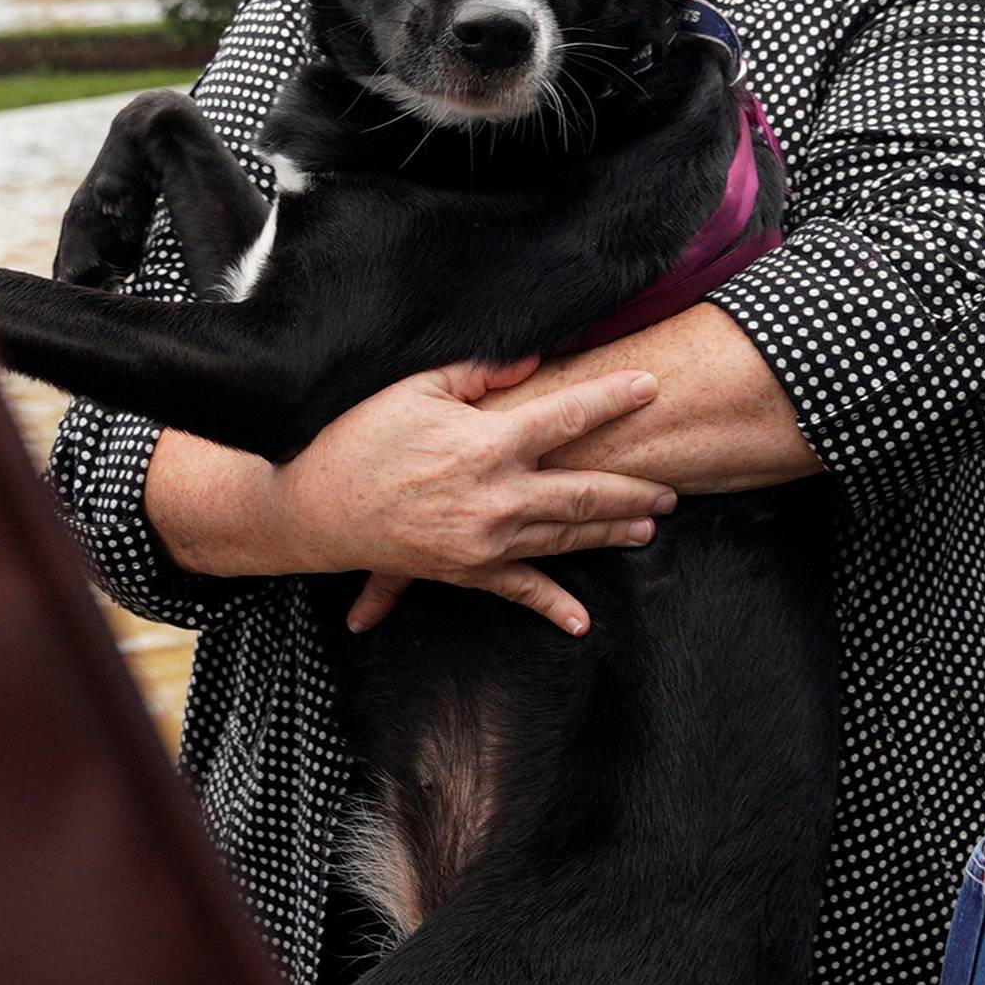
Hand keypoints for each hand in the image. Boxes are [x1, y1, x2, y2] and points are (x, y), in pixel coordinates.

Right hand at [267, 357, 675, 634]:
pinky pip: (520, 591)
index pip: (569, 416)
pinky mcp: (468, 571)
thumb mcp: (415, 390)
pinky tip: (583, 622)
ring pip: (565, 538)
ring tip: (649, 527)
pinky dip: (553, 607)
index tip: (651, 387)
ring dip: (611, 534)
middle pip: (584, 491)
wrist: (313, 510)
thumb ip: (478, 373)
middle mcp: (498, 496)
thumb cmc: (360, 441)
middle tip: (671, 488)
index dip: (614, 398)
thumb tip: (532, 362)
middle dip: (633, 488)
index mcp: (489, 444)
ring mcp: (486, 541)